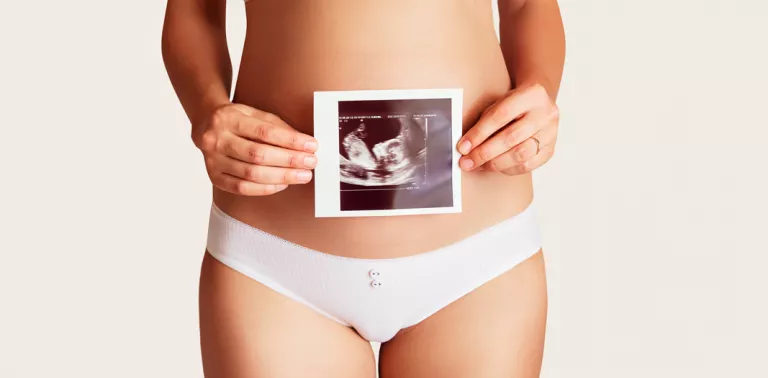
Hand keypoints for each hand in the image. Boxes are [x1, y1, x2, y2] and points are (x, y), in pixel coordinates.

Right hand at [192, 103, 318, 195]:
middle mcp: (216, 139)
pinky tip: (282, 184)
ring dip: (281, 176)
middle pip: (258, 155)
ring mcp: (212, 160)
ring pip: (251, 174)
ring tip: (302, 176)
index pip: (264, 132)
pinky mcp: (214, 177)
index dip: (290, 141)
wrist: (206, 125)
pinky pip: (242, 188)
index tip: (311, 145)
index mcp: (228, 118)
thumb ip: (278, 127)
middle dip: (289, 160)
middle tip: (310, 163)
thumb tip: (304, 144)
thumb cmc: (237, 119)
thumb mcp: (255, 114)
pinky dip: (265, 188)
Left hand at [456, 83, 558, 174]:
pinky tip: (494, 167)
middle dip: (484, 153)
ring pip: (521, 155)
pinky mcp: (551, 150)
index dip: (479, 133)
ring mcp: (551, 133)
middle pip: (511, 138)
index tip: (462, 147)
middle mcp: (546, 113)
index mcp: (532, 94)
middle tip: (466, 162)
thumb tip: (466, 146)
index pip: (501, 116)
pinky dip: (508, 169)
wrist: (538, 105)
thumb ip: (485, 121)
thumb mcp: (500, 103)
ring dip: (495, 164)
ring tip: (478, 165)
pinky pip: (528, 166)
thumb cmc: (513, 105)